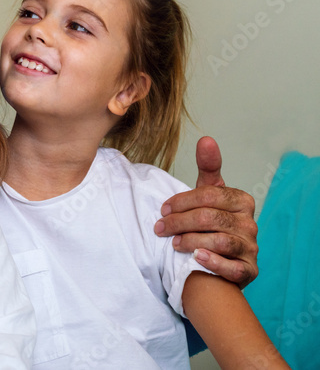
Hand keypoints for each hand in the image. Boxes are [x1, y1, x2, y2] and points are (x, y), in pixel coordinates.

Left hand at [155, 136, 258, 286]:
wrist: (218, 259)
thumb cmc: (211, 222)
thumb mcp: (209, 194)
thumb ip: (208, 168)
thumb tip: (206, 139)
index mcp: (242, 200)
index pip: (208, 195)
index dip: (181, 201)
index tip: (162, 208)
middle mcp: (250, 224)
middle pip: (210, 218)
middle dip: (179, 222)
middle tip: (159, 227)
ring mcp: (251, 248)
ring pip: (220, 241)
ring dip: (191, 241)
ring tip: (174, 244)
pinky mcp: (249, 271)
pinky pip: (233, 268)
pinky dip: (214, 263)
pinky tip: (197, 259)